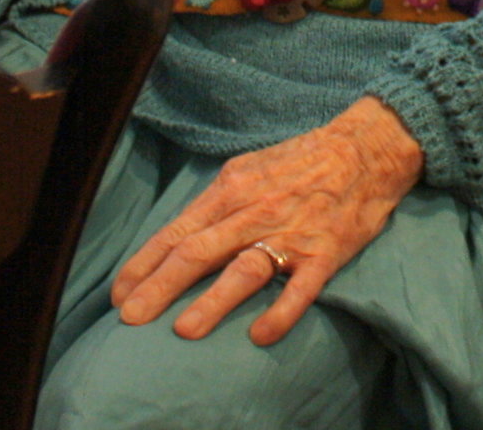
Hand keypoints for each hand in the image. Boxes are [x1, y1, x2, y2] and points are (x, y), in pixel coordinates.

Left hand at [110, 97, 421, 345]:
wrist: (363, 150)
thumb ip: (215, 205)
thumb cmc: (299, 162)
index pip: (176, 233)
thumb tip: (178, 238)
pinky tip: (260, 334)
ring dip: (212, 301)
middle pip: (198, 251)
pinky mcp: (325, 252)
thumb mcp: (248, 170)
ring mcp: (289, 233)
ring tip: (184, 332)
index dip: (145, 265)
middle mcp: (252, 211)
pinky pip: (300, 287)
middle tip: (131, 319)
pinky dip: (280, 311)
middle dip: (160, 287)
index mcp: (229, 190)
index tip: (119, 294)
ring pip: (243, 269)